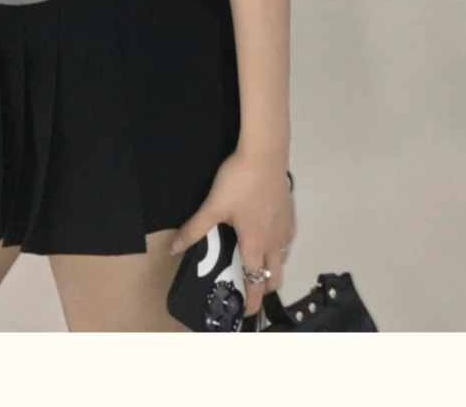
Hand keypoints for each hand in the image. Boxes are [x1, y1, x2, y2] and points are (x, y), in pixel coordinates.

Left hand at [171, 143, 295, 316]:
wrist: (265, 153)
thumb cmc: (239, 182)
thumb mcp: (213, 206)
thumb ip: (195, 229)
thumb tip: (175, 248)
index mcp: (255, 244)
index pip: (256, 281)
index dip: (254, 300)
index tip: (249, 312)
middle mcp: (275, 241)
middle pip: (275, 275)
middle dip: (265, 286)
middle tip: (250, 287)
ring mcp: (286, 226)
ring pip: (283, 257)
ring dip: (273, 266)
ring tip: (258, 264)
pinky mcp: (290, 212)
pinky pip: (287, 240)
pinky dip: (279, 248)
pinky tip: (269, 236)